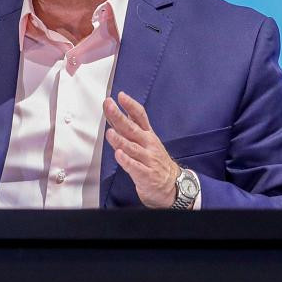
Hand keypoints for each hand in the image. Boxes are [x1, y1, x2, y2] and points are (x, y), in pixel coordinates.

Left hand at [104, 92, 178, 208]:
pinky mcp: (145, 174)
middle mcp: (148, 144)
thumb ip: (131, 127)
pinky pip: (134, 167)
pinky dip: (126, 161)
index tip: (120, 96)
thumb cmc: (154, 159)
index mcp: (147, 134)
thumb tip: (117, 111)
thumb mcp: (146, 140)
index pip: (140, 116)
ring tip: (109, 132)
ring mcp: (147, 159)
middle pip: (132, 129)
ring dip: (120, 140)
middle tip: (109, 106)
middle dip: (119, 117)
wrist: (173, 185)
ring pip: (132, 148)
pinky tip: (119, 155)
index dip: (131, 105)